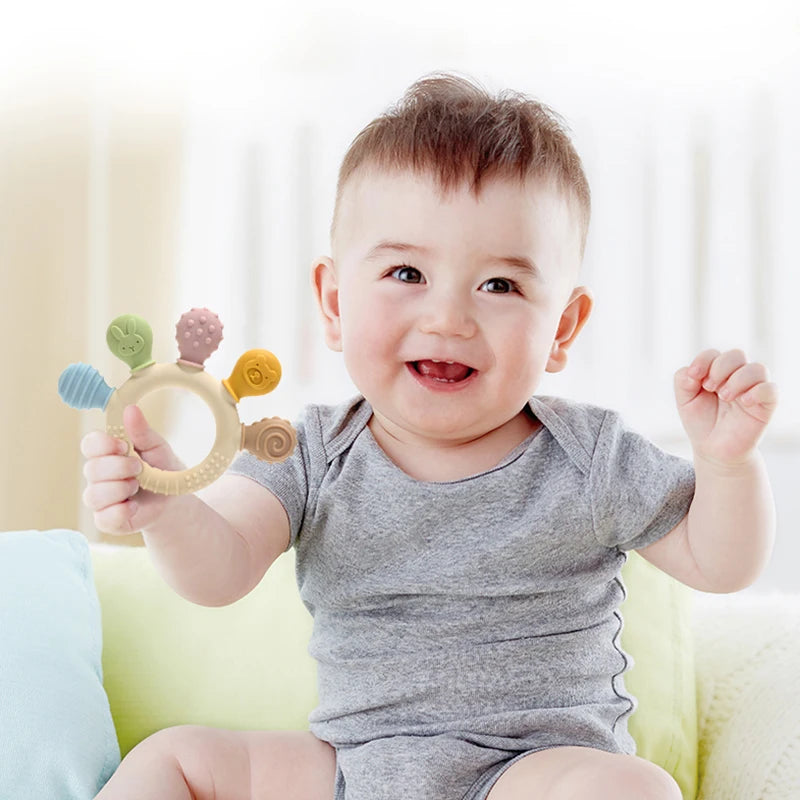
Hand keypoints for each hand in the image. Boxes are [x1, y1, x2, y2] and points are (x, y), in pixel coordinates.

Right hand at [80, 405, 184, 534]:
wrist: (175, 498)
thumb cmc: (162, 468)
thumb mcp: (157, 447)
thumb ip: (142, 432)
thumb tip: (130, 409)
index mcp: (107, 453)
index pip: (89, 444)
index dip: (104, 445)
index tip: (125, 446)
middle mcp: (98, 475)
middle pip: (91, 469)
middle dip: (119, 468)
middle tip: (140, 468)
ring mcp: (100, 499)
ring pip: (94, 494)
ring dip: (121, 489)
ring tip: (138, 486)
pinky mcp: (107, 519)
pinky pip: (103, 518)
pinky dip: (121, 511)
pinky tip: (134, 506)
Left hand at [674, 349, 777, 465]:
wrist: (713, 449)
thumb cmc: (701, 421)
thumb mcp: (684, 400)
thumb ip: (683, 380)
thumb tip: (692, 371)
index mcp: (717, 372)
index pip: (714, 354)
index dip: (703, 360)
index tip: (694, 376)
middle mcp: (738, 376)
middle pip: (736, 355)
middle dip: (720, 368)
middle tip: (710, 388)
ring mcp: (753, 389)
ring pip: (757, 368)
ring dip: (737, 379)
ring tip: (725, 397)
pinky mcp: (766, 405)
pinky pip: (770, 389)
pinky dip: (757, 391)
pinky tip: (744, 402)